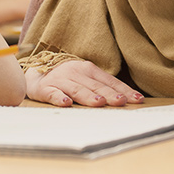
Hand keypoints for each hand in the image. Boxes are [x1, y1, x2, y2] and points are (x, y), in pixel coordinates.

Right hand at [24, 60, 143, 106]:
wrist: (36, 72)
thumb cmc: (66, 78)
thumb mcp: (85, 78)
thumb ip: (102, 87)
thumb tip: (126, 99)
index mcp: (88, 70)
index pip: (110, 81)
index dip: (124, 90)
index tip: (137, 99)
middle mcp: (76, 73)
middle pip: (96, 86)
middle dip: (110, 94)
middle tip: (121, 102)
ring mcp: (60, 80)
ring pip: (77, 89)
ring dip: (89, 96)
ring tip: (99, 103)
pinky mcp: (45, 88)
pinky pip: (53, 93)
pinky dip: (59, 98)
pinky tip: (66, 103)